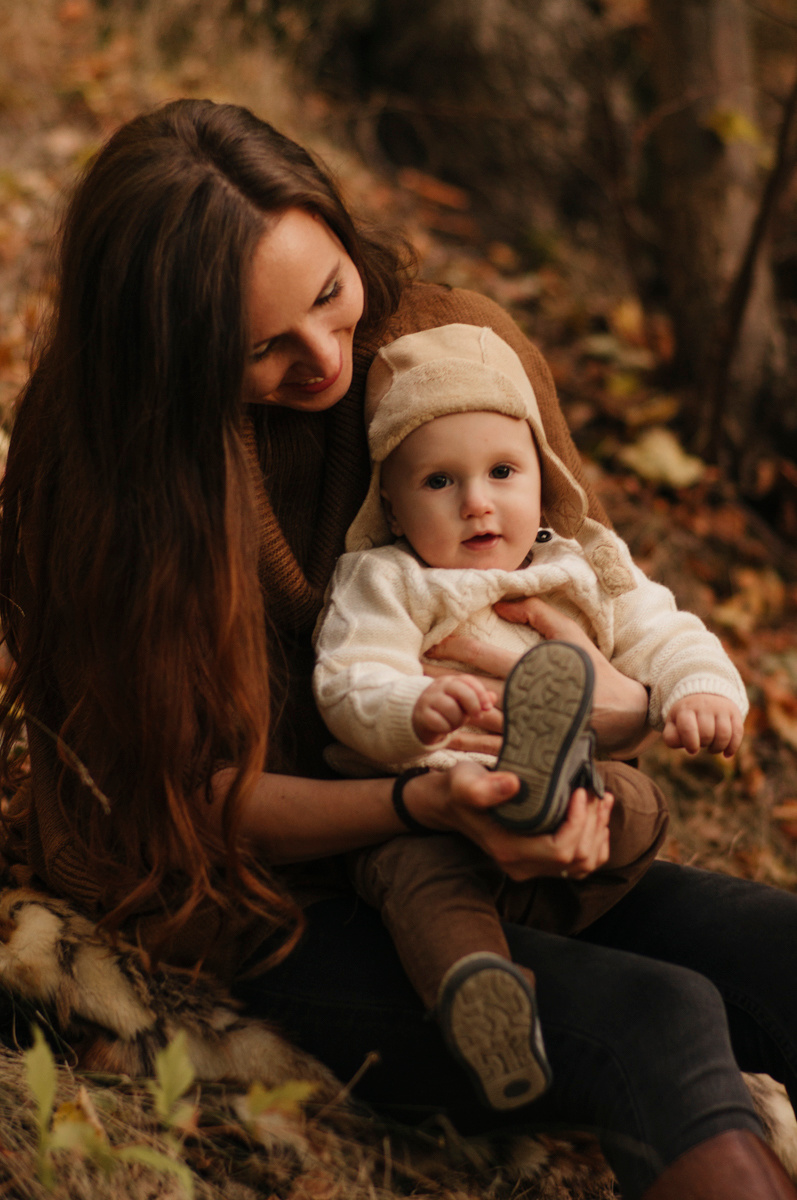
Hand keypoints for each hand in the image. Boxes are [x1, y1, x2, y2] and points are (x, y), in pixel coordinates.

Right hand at [402, 761, 613, 881]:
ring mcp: (533, 866)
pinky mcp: (540, 858)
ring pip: (584, 863)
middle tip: (594, 789)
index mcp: (509, 851)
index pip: (560, 850)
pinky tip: (596, 813)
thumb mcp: (465, 783)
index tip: (579, 791)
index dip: (578, 823)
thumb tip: (514, 785)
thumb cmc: (460, 789)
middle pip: (578, 858)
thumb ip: (482, 788)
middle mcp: (523, 866)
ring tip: (601, 798)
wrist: (452, 801)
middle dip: (593, 823)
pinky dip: (595, 839)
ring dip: (598, 831)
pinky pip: (580, 861)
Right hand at [413, 675, 497, 744]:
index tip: (488, 707)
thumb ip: (478, 700)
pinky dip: (446, 728)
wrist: (419, 721)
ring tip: (455, 723)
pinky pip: (440, 722)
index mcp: (450, 681)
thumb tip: (494, 697)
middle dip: (473, 706)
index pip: (468, 680)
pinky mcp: (421, 714)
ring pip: (451, 708)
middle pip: (461, 691)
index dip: (481, 694)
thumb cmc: (447, 711)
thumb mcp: (464, 705)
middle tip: (477, 717)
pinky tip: (444, 727)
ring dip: (458, 720)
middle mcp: (438, 686)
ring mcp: (428, 699)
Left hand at [428, 597, 654, 757]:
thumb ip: (538, 614)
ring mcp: (525, 728)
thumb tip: (501, 600)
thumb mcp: (571, 635)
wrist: (624, 717)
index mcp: (533, 671)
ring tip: (418, 704)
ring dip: (447, 711)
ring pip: (477, 720)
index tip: (433, 639)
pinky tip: (442, 738)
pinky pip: (491, 748)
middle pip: (471, 689)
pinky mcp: (528, 748)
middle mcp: (524, 701)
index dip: (456, 647)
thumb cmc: (594, 673)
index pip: (486, 656)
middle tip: (410, 672)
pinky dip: (465, 745)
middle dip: (440, 681)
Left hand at [663, 694, 742, 756]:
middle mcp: (704, 706)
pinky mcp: (734, 713)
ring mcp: (721, 708)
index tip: (692, 750)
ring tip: (712, 749)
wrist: (703, 693)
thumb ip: (671, 737)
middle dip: (703, 744)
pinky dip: (732, 747)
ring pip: (724, 734)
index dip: (690, 743)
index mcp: (685, 709)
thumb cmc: (686, 715)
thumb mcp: (673, 722)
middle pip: (707, 734)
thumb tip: (687, 747)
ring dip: (718, 748)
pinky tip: (726, 754)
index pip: (688, 728)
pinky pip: (738, 732)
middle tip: (701, 743)